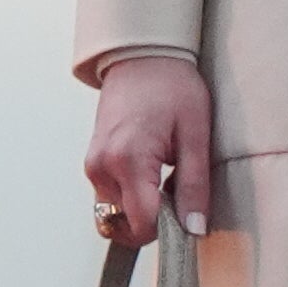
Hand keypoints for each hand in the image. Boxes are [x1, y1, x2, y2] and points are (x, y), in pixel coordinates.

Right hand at [82, 48, 215, 250]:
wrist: (142, 56)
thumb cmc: (171, 86)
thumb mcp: (195, 135)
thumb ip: (194, 186)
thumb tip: (193, 228)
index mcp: (128, 159)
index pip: (142, 224)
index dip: (169, 231)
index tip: (189, 218)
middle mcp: (102, 166)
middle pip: (124, 226)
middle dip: (154, 222)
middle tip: (179, 194)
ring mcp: (93, 165)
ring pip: (115, 216)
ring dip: (141, 212)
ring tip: (165, 180)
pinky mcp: (92, 163)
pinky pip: (110, 198)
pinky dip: (131, 199)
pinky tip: (152, 174)